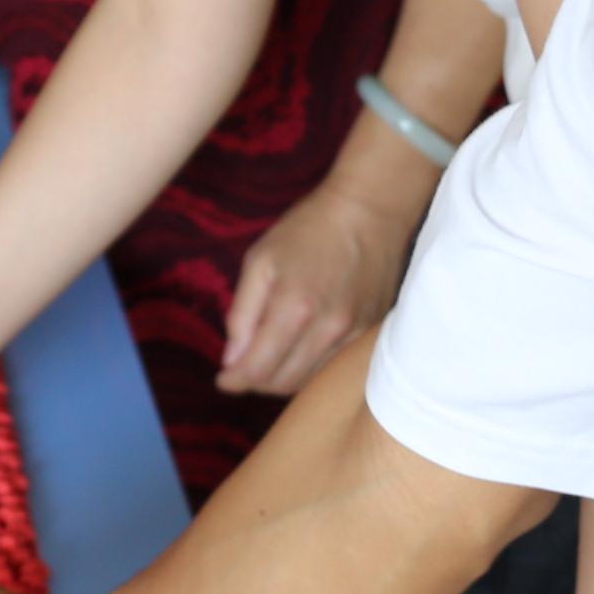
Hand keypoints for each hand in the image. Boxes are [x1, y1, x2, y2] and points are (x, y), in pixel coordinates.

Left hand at [218, 174, 417, 397]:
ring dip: (283, 379)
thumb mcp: (260, 261)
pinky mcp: (370, 332)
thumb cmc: (307, 230)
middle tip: (242, 367)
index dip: (235, 381)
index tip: (223, 380)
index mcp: (295, 310)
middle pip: (283, 382)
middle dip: (256, 381)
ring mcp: (354, 334)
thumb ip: (242, 314)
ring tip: (267, 358)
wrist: (369, 211)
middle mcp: (328, 330)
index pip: (258, 369)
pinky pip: (333, 367)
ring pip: (310, 380)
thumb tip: (232, 359)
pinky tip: (298, 352)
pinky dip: (310, 368)